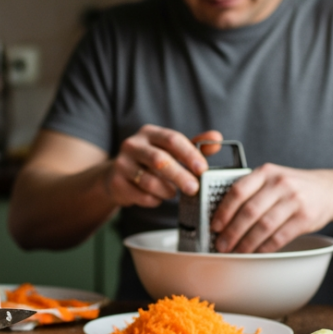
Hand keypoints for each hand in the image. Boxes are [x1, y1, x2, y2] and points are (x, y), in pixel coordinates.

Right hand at [104, 126, 221, 206]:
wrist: (116, 175)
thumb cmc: (150, 161)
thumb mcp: (171, 150)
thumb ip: (195, 145)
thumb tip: (216, 138)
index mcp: (149, 133)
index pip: (172, 140)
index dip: (189, 154)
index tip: (203, 169)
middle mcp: (132, 145)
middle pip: (160, 160)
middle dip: (180, 176)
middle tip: (194, 188)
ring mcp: (121, 163)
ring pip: (149, 181)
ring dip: (166, 191)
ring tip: (173, 193)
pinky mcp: (116, 182)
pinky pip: (140, 195)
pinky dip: (154, 200)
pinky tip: (156, 197)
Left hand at [209, 164, 332, 252]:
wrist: (328, 190)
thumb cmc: (292, 186)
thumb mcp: (271, 178)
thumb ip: (250, 190)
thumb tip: (222, 216)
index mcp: (265, 172)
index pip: (238, 191)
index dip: (223, 211)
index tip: (214, 226)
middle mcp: (280, 184)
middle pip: (249, 211)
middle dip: (232, 232)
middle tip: (221, 245)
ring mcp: (294, 200)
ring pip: (264, 226)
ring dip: (246, 243)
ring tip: (236, 251)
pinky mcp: (305, 218)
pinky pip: (280, 236)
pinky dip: (264, 247)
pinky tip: (256, 252)